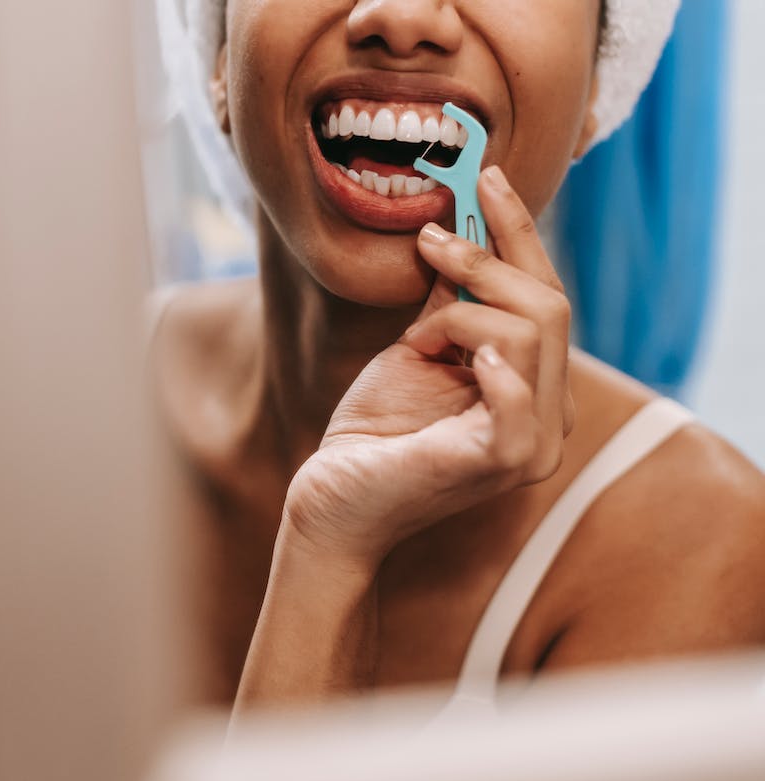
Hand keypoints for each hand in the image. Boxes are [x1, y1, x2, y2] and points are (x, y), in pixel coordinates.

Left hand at [283, 165, 573, 570]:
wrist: (336, 498)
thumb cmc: (376, 428)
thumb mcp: (420, 348)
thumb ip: (453, 300)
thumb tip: (461, 231)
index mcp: (536, 387)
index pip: (548, 297)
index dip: (519, 233)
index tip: (486, 176)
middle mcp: (550, 416)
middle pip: (551, 306)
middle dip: (488, 259)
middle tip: (431, 242)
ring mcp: (532, 444)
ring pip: (533, 333)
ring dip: (459, 315)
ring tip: (414, 340)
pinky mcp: (501, 462)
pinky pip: (519, 398)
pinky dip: (490, 362)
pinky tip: (451, 353)